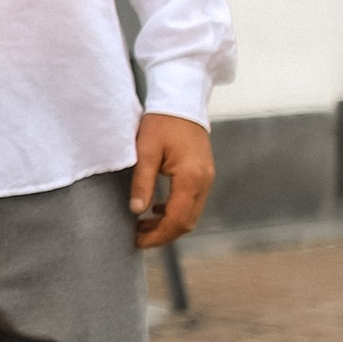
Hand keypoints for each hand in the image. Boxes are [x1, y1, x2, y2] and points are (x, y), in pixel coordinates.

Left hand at [130, 113, 213, 248]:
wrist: (181, 100)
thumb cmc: (161, 122)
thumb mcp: (145, 151)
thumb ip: (142, 182)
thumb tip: (136, 211)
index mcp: (191, 178)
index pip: (177, 220)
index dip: (157, 235)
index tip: (137, 241)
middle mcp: (204, 181)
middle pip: (187, 222)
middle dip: (163, 234)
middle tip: (138, 237)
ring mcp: (207, 178)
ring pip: (190, 214)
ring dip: (169, 224)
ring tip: (142, 225)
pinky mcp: (204, 174)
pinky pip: (192, 201)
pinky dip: (175, 211)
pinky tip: (157, 209)